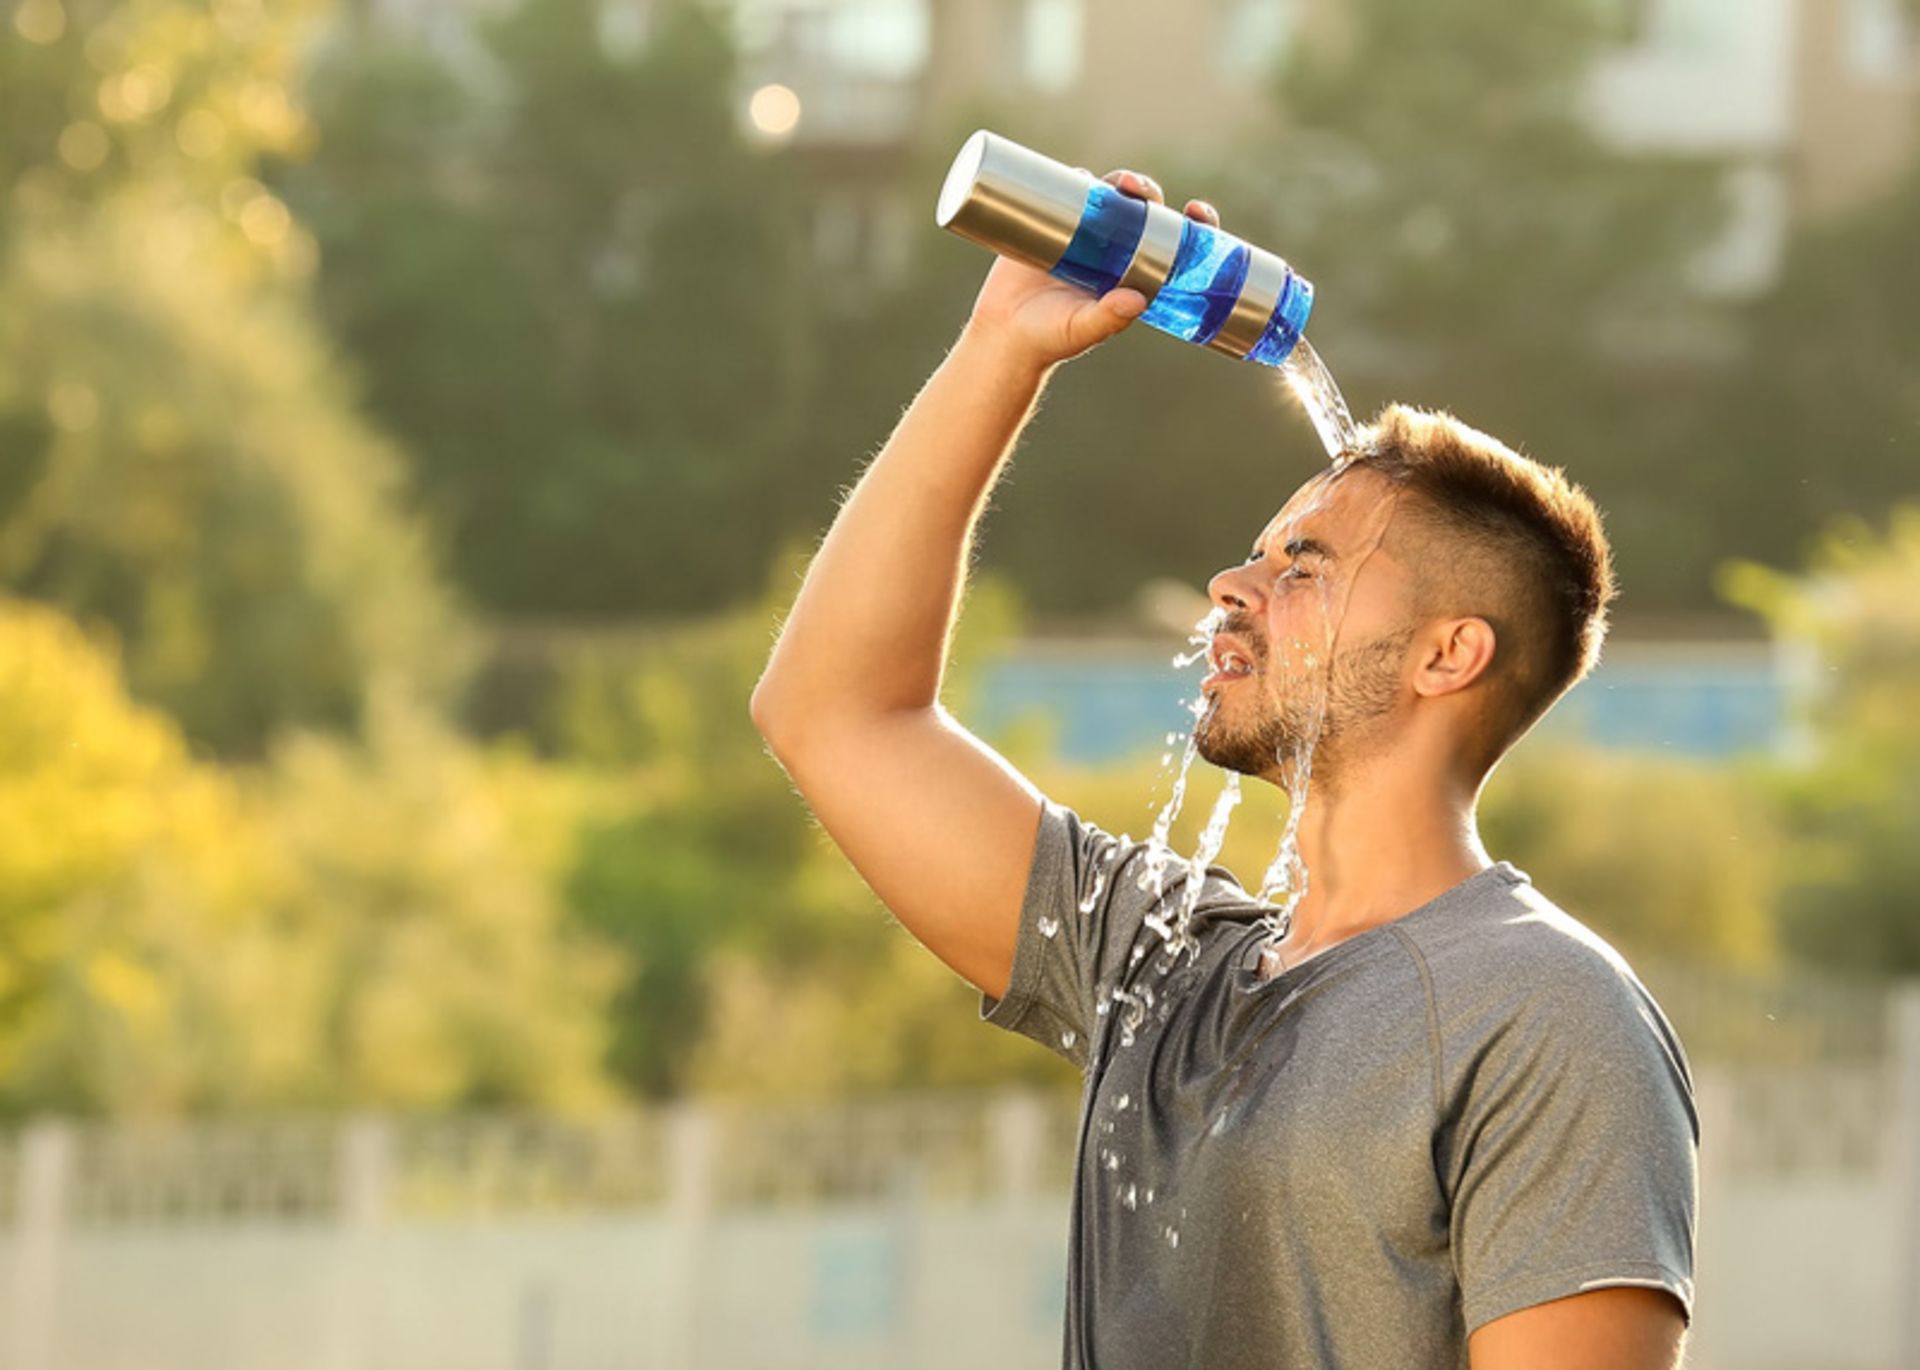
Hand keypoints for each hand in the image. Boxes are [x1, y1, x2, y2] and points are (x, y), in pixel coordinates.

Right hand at [961, 168, 1221, 373]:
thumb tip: (1137, 301)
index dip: (1194, 224)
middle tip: (1137, 189)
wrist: (1005, 333)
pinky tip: (1080, 174)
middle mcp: (1115, 249)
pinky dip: (1076, 178)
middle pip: (1143, 209)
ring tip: (1117, 183)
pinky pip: (1069, 192)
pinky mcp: (1052, 224)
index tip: (1197, 212)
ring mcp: (1085, 234)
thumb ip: (1108, 318)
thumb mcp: (1082, 329)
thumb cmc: (1051, 337)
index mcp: (1135, 273)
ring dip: (1118, 180)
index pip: (1176, 242)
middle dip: (1148, 191)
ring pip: (1109, 195)